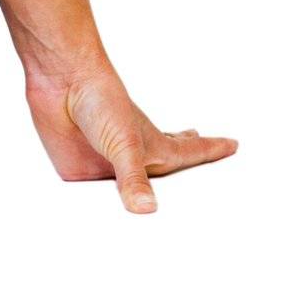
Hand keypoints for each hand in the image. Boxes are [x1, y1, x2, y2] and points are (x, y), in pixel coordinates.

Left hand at [24, 57, 237, 212]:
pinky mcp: (79, 174)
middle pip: (164, 174)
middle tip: (202, 171)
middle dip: (182, 176)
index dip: (211, 150)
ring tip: (157, 207)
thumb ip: (134, 179)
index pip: (190, 153)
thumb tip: (146, 210)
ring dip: (138, 200)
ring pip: (128, 194)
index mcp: (154, 148)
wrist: (59, 79)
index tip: (232, 144)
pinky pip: (91, 200)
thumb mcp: (125, 143)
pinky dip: (98, 209)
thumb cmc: (100, 98)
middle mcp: (133, 159)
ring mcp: (107, 167)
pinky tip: (102, 213)